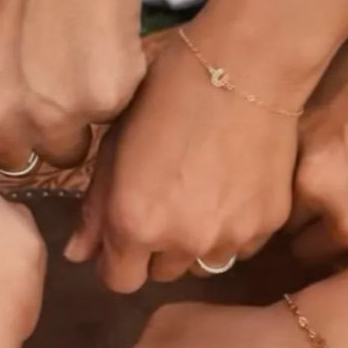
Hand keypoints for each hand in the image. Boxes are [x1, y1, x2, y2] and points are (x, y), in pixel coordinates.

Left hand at [0, 0, 144, 175]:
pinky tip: (100, 36)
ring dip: (75, 116)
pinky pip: (113, 111)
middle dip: (32, 131)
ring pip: (72, 147)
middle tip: (48, 83)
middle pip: (21, 162)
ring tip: (77, 60)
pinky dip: (111, 83)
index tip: (9, 118)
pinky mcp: (108, 96)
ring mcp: (54, 115)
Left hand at [66, 20, 301, 291]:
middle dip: (157, 246)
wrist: (245, 66)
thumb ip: (95, 206)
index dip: (118, 258)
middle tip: (166, 196)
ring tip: (202, 190)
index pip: (120, 281)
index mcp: (134, 223)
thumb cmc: (167, 92)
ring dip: (196, 241)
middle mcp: (182, 242)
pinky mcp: (268, 224)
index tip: (126, 230)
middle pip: (162, 272)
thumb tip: (78, 254)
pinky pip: (241, 244)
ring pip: (204, 263)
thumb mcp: (115, 143)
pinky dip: (232, 226)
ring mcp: (230, 237)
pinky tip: (232, 183)